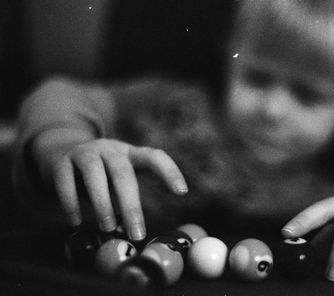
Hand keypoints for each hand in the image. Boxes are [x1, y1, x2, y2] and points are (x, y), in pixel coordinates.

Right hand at [39, 136, 186, 240]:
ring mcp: (85, 152)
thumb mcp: (117, 180)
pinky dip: (71, 202)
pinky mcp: (60, 161)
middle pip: (123, 173)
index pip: (155, 157)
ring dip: (102, 202)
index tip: (182, 192)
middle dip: (131, 205)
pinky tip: (76, 221)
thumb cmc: (100, 176)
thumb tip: (132, 233)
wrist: (60, 152)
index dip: (169, 172)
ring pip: (94, 173)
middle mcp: (110, 149)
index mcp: (130, 154)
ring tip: (108, 227)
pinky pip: (66, 181)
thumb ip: (124, 200)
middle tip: (137, 233)